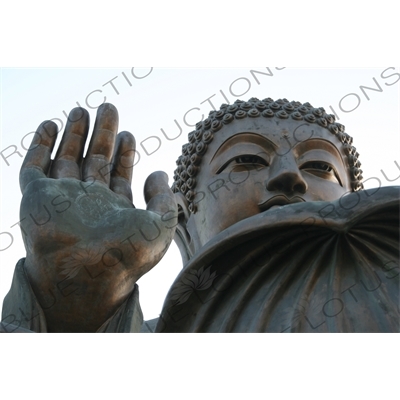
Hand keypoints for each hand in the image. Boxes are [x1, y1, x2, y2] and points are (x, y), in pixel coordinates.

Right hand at [19, 104, 176, 331]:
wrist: (87, 272)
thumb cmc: (127, 254)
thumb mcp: (161, 224)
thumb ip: (163, 198)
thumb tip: (159, 172)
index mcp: (114, 210)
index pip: (118, 175)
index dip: (124, 154)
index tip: (129, 134)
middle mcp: (88, 203)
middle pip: (94, 161)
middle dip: (102, 134)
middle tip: (108, 107)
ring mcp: (61, 199)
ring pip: (66, 159)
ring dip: (74, 135)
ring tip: (82, 110)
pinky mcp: (35, 196)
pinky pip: (34, 167)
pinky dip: (39, 145)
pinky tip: (50, 125)